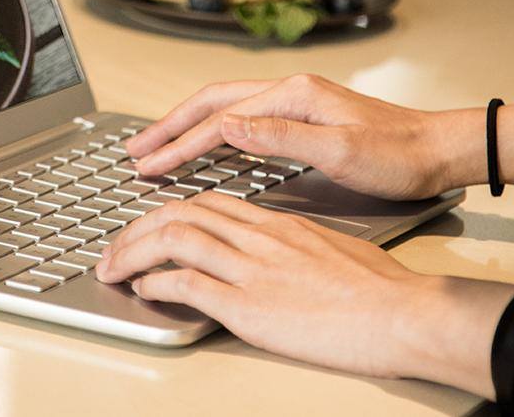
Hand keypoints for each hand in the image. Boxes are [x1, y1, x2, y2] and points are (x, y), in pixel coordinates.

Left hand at [95, 192, 513, 394]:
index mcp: (274, 222)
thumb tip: (270, 251)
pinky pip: (188, 284)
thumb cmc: (377, 285)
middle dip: (137, 227)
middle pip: (180, 213)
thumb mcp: (327, 247)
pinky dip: (157, 283)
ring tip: (112, 265)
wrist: (402, 311)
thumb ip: (289, 243)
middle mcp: (256, 237)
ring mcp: (251, 269)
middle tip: (113, 245)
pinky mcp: (250, 306)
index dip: (168, 210)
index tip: (148, 222)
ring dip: (132, 251)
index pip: (207, 202)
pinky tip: (143, 289)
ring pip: (174, 239)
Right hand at [128, 74, 481, 198]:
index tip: (149, 164)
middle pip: (211, 102)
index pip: (219, 119)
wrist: (437, 150)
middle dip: (169, 126)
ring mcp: (293, 101)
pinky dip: (212, 132)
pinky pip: (242, 119)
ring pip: (223, 108)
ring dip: (186, 126)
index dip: (180, 144)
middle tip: (135, 148)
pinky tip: (203, 145)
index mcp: (292, 95)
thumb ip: (281, 138)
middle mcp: (287, 91)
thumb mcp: (341, 151)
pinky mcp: (300, 116)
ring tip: (157, 145)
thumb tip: (227, 126)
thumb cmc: (397, 155)